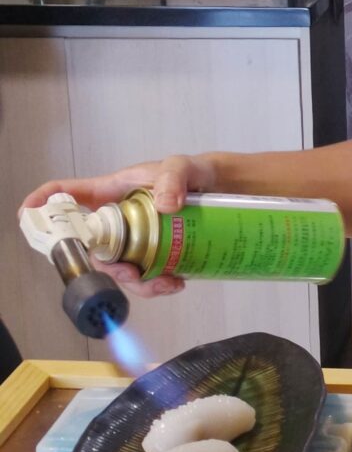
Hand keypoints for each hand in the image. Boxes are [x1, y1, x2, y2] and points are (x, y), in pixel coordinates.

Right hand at [19, 155, 215, 297]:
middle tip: (134, 273)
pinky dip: (157, 284)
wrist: (224, 191)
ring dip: (138, 283)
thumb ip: (174, 178)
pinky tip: (178, 281)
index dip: (44, 202)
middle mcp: (117, 218)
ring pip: (119, 267)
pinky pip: (145, 275)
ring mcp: (134, 237)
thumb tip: (165, 206)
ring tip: (169, 283)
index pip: (69, 193)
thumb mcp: (183, 167)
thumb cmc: (194, 172)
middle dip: (108, 266)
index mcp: (112, 191)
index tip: (28, 214)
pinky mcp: (154, 252)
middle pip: (93, 247)